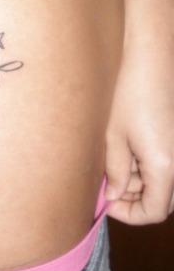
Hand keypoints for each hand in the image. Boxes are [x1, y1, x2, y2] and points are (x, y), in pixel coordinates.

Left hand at [105, 34, 173, 223]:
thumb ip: (115, 171)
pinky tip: (123, 143)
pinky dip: (143, 160)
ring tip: (110, 158)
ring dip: (136, 176)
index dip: (129, 214)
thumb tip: (113, 195)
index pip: (154, 211)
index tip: (106, 203)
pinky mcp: (173, 134)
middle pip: (159, 196)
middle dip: (131, 195)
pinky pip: (161, 159)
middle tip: (104, 182)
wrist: (150, 57)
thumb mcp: (114, 136)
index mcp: (165, 167)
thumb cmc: (130, 92)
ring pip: (160, 178)